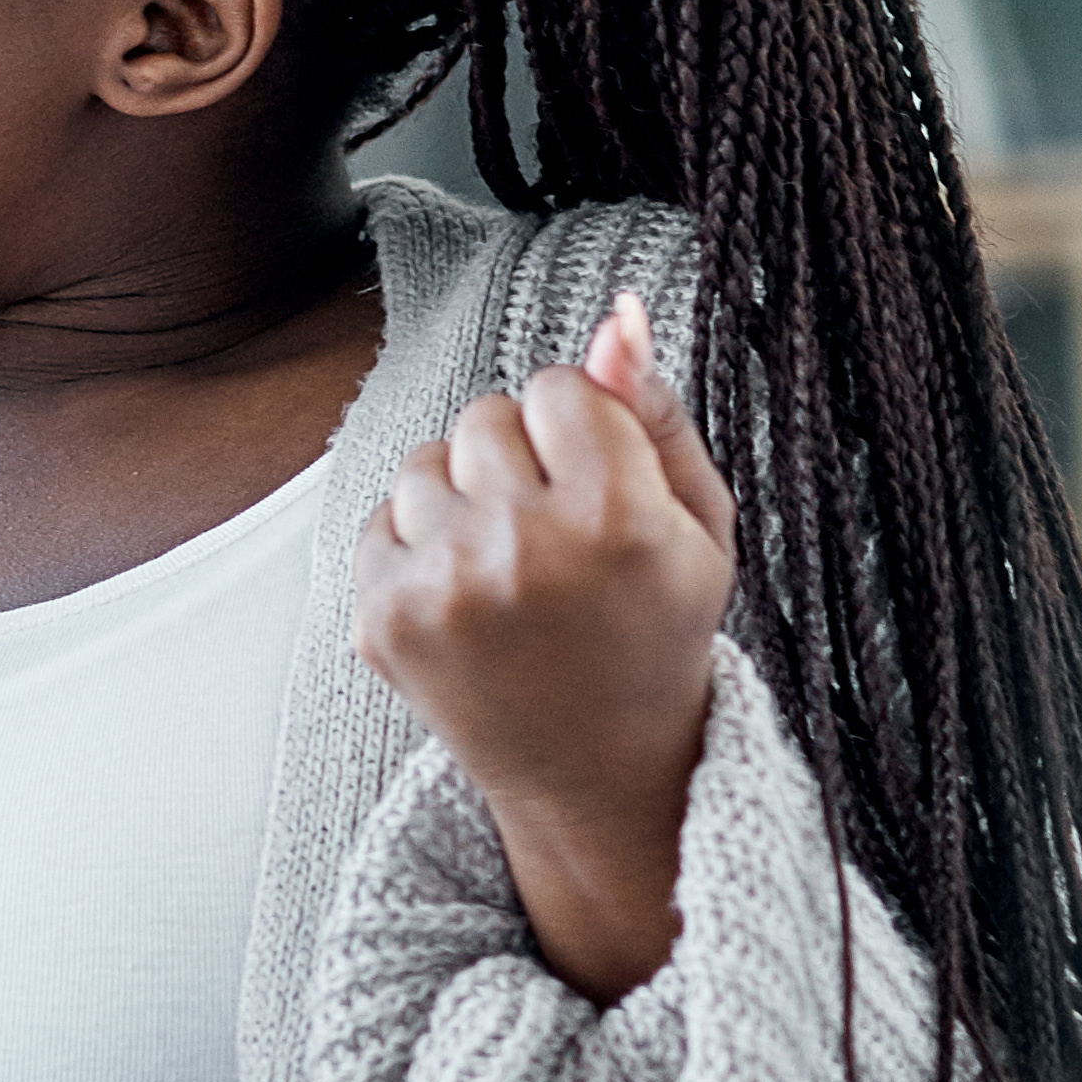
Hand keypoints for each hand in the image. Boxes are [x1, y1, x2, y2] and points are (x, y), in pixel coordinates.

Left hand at [353, 293, 731, 1002]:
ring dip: (463, 500)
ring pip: (426, 462)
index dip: (580, 431)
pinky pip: (383, 518)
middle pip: (486, 415)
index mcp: (616, 522)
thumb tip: (618, 312)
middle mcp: (522, 551)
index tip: (598, 490)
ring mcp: (443, 590)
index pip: (558, 386)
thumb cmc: (655, 632)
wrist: (596, 769)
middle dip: (519, 460)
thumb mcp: (698, 527)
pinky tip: (469, 599)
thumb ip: (656, 412)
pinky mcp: (383, 621)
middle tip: (556, 539)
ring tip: (511, 570)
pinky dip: (420, 546)